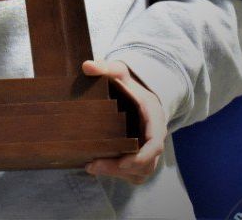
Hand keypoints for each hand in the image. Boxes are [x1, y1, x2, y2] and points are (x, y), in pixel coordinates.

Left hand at [82, 59, 166, 183]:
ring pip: (139, 172)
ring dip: (117, 173)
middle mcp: (154, 138)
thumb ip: (105, 68)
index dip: (142, 156)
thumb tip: (86, 65)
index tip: (123, 163)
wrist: (134, 93)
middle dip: (120, 168)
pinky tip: (97, 168)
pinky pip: (133, 174)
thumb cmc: (128, 84)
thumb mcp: (119, 72)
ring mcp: (148, 150)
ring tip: (91, 167)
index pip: (155, 144)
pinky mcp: (138, 158)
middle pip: (145, 163)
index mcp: (154, 119)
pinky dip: (118, 175)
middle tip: (93, 166)